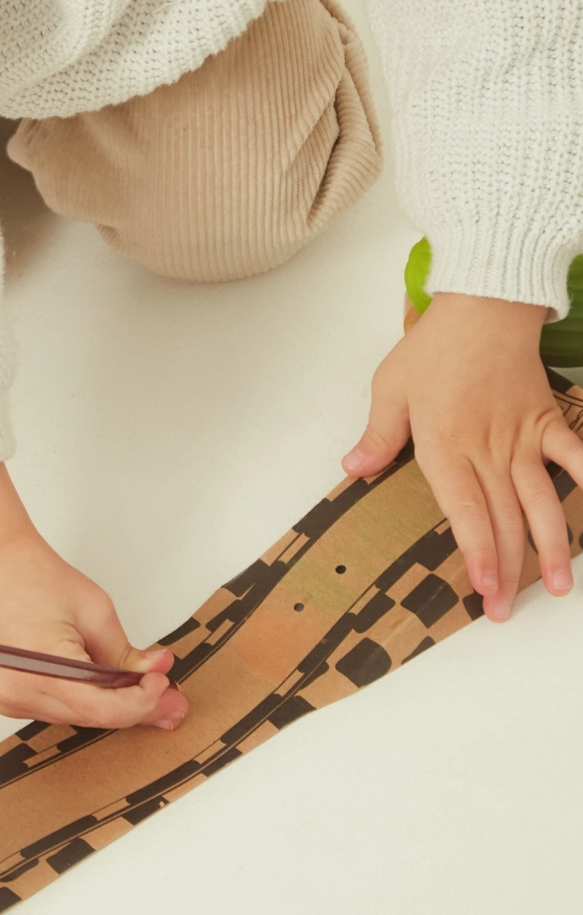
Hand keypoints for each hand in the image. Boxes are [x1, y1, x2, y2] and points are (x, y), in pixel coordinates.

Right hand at [0, 465, 187, 727]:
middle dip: (134, 706)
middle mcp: (18, 695)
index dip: (142, 702)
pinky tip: (108, 688)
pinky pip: (55, 706)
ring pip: (75, 715)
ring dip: (110, 704)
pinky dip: (83, 698)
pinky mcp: (4, 696)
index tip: (163, 684)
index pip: (105, 710)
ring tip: (146, 690)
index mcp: (41, 672)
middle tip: (172, 699)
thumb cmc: (31, 575)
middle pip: (91, 717)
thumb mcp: (93, 610)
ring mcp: (7, 699)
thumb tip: (156, 670)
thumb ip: (124, 651)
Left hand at [343, 293, 582, 620]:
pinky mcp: (547, 419)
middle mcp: (487, 448)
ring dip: (551, 545)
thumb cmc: (432, 348)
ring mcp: (522, 436)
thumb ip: (378, 436)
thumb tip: (353, 469)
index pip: (464, 510)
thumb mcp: (390, 390)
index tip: (484, 587)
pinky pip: (576, 454)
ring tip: (558, 586)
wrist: (483, 304)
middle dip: (506, 567)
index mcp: (445, 446)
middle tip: (507, 610)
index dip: (477, 551)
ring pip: (541, 499)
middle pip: (503, 517)